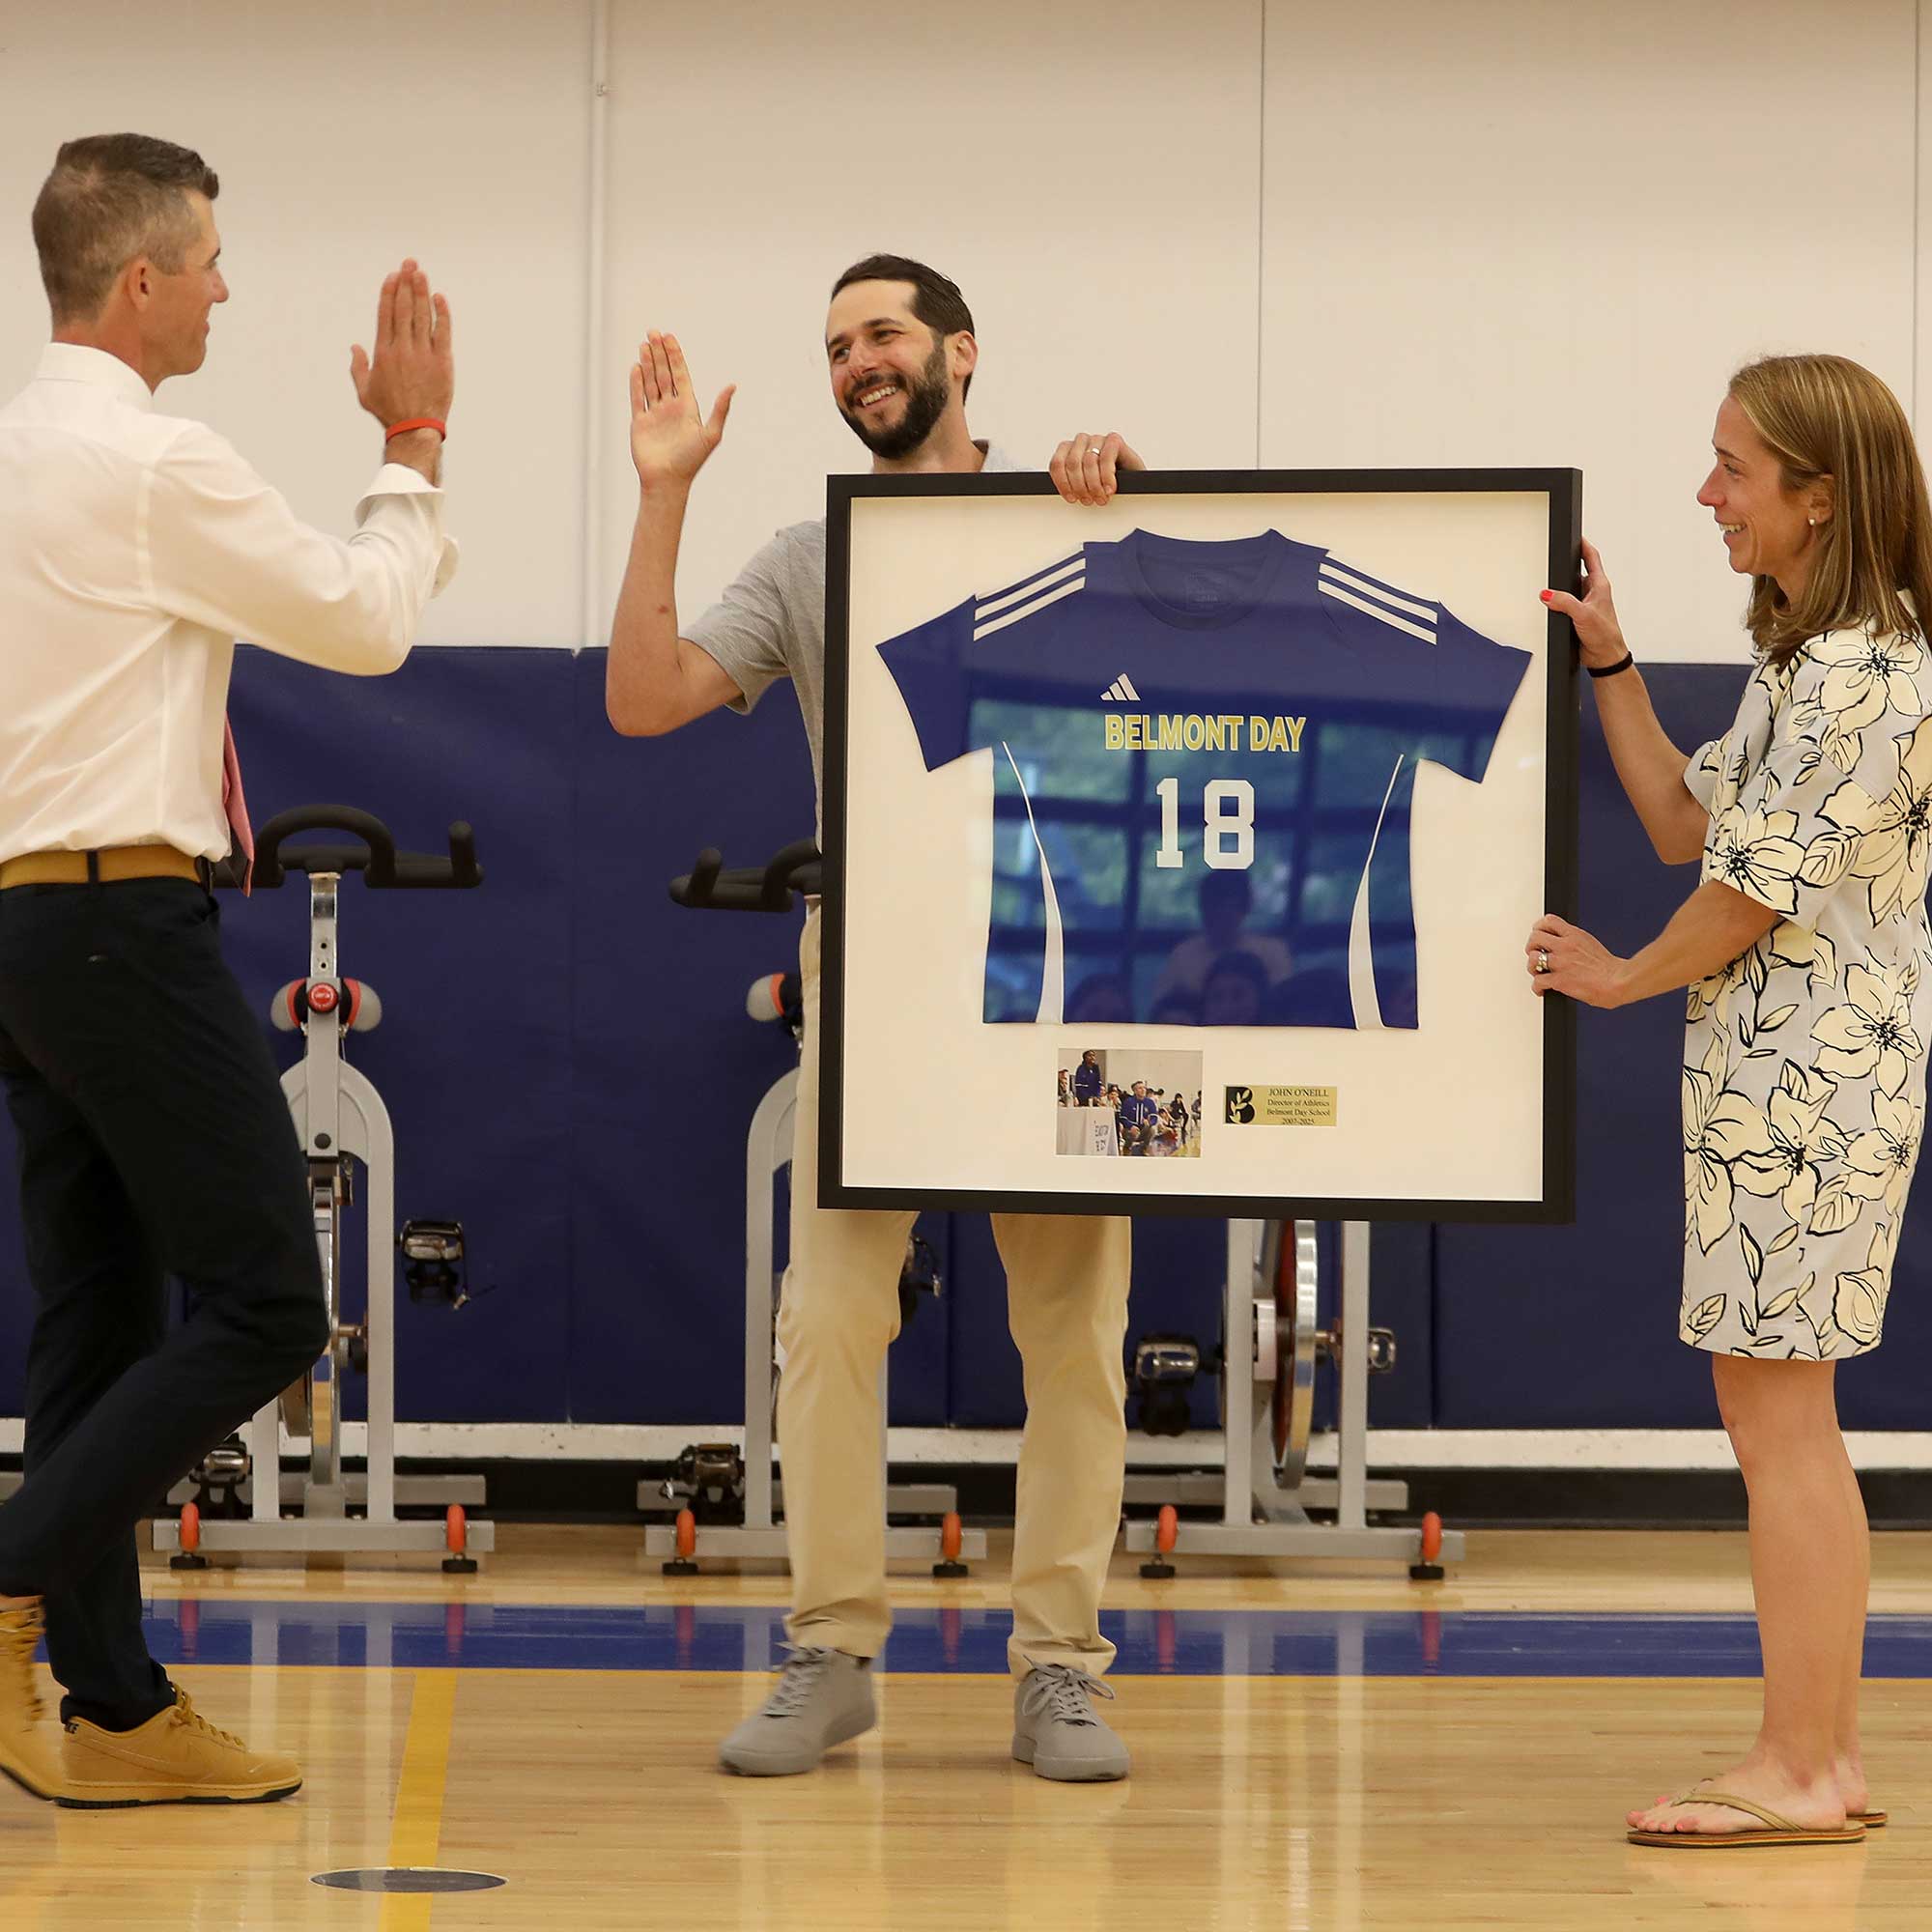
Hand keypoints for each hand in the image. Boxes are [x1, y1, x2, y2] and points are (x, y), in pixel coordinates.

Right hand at [350, 260, 452, 429]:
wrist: (415, 428)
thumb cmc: (389, 412)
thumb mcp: (364, 391)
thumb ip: (357, 367)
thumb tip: (354, 347)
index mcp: (383, 352)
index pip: (386, 314)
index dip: (390, 292)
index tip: (393, 277)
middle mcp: (402, 348)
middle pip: (404, 308)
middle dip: (406, 283)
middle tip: (409, 263)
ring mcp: (423, 354)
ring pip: (422, 316)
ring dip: (421, 292)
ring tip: (421, 273)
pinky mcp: (442, 362)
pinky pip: (443, 332)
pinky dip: (442, 314)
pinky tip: (440, 298)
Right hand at [631, 331, 733, 489]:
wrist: (667, 481)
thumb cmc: (691, 461)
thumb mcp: (711, 433)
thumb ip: (721, 409)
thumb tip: (733, 386)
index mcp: (688, 408)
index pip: (680, 375)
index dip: (675, 356)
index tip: (670, 338)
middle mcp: (671, 408)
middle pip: (664, 374)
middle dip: (659, 353)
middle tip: (653, 332)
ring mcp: (655, 414)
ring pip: (650, 382)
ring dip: (647, 363)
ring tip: (644, 344)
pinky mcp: (640, 423)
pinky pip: (637, 398)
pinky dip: (636, 383)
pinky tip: (636, 367)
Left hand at [1049, 430, 1142, 506]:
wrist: (1133, 480)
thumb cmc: (1105, 484)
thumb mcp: (1084, 486)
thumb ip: (1072, 486)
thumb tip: (1066, 496)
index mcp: (1068, 451)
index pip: (1057, 464)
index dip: (1063, 484)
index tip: (1071, 498)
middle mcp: (1081, 442)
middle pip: (1072, 464)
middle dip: (1080, 487)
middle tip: (1088, 500)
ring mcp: (1097, 439)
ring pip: (1088, 461)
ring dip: (1094, 485)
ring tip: (1100, 498)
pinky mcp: (1114, 440)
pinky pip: (1106, 458)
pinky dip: (1107, 477)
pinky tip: (1110, 489)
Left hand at [1526, 914, 1628, 1006]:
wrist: (1620, 981)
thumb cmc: (1610, 968)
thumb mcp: (1590, 944)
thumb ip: (1575, 943)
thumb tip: (1564, 947)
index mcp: (1574, 935)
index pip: (1549, 921)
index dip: (1539, 928)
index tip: (1538, 934)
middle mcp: (1565, 946)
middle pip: (1535, 937)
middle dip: (1531, 947)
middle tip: (1536, 955)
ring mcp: (1561, 963)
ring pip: (1532, 958)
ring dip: (1532, 967)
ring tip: (1538, 973)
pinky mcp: (1559, 980)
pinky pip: (1537, 981)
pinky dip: (1537, 987)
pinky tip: (1542, 990)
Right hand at [1540, 537, 1627, 669]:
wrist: (1604, 657)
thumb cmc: (1604, 635)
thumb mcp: (1583, 615)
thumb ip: (1564, 602)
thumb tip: (1547, 594)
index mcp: (1600, 585)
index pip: (1592, 558)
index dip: (1584, 545)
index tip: (1577, 534)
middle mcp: (1593, 592)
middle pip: (1578, 571)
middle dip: (1566, 568)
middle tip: (1557, 560)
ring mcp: (1586, 603)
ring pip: (1569, 589)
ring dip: (1560, 590)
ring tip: (1552, 590)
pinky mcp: (1578, 615)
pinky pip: (1565, 604)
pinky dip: (1558, 604)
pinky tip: (1553, 608)